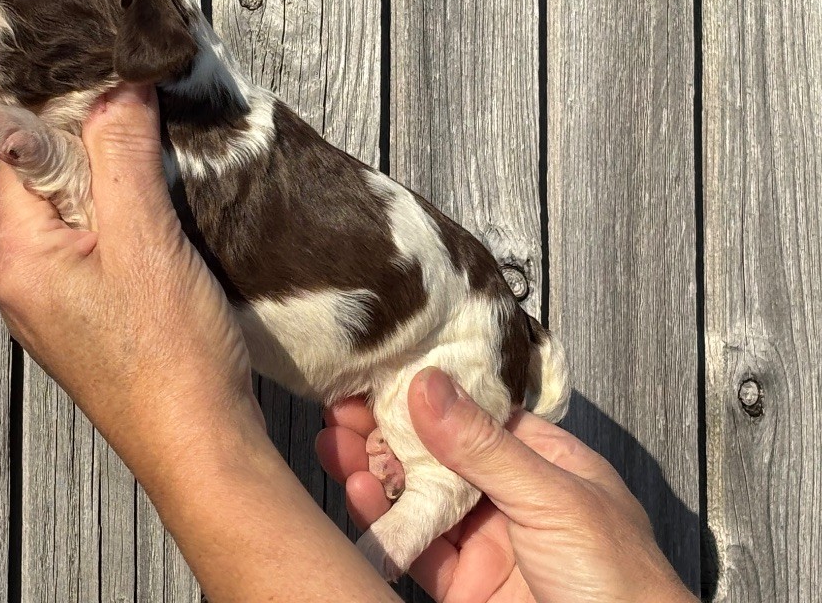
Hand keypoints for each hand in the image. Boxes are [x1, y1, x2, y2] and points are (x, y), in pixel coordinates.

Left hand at [0, 84, 401, 601]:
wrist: (198, 439)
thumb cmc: (170, 363)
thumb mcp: (148, 242)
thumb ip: (123, 156)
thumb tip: (114, 87)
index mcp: (20, 256)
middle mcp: (18, 277)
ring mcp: (45, 298)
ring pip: (6, 211)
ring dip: (3, 158)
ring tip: (20, 112)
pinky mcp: (77, 310)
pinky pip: (48, 235)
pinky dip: (49, 193)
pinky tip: (82, 183)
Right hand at [316, 368, 696, 602]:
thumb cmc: (620, 580)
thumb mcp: (553, 499)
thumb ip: (485, 446)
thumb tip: (427, 384)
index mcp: (543, 460)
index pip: (474, 413)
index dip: (425, 391)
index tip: (378, 371)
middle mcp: (509, 494)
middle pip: (438, 452)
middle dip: (387, 428)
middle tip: (339, 404)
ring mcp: (483, 541)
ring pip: (418, 496)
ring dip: (374, 469)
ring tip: (332, 440)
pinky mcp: (462, 586)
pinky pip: (414, 547)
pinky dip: (381, 521)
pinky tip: (356, 491)